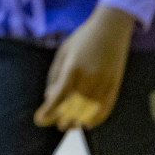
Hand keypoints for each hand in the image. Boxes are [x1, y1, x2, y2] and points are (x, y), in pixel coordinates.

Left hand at [35, 5, 135, 130]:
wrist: (110, 28)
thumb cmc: (81, 40)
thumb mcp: (63, 54)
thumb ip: (55, 76)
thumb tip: (50, 97)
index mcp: (73, 68)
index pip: (58, 97)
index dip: (48, 111)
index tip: (39, 120)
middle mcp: (89, 78)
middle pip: (73, 107)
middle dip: (62, 119)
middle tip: (56, 125)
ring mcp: (104, 82)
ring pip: (89, 110)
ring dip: (78, 121)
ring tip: (70, 126)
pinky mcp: (115, 85)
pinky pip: (106, 107)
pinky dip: (97, 118)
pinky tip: (88, 123)